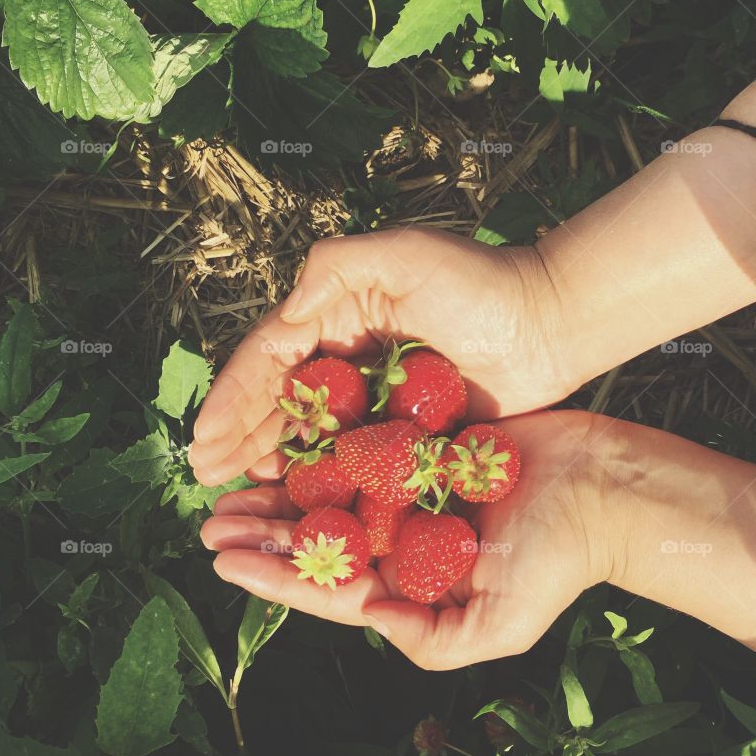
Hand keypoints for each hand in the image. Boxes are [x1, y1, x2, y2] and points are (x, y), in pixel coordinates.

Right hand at [189, 229, 569, 485]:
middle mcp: (349, 354)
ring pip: (311, 432)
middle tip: (204, 477)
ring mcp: (377, 395)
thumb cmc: (481, 283)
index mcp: (338, 310)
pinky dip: (321, 477)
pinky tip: (294, 501)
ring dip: (270, 459)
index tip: (203, 437)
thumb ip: (335, 267)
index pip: (271, 357)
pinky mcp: (409, 429)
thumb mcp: (404, 254)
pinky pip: (355, 457)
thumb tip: (283, 315)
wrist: (552, 321)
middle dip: (239, 435)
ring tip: (234, 492)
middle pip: (281, 399)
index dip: (233, 398)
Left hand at [199, 410, 618, 668]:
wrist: (602, 488)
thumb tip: (365, 618)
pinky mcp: (424, 448)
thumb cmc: (557, 561)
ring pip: (330, 493)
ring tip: (229, 488)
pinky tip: (285, 437)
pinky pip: (364, 446)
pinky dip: (324, 445)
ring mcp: (411, 493)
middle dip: (263, 535)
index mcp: (411, 586)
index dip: (273, 578)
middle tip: (208, 523)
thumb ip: (430, 639)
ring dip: (280, 493)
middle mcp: (403, 542)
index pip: (328, 587)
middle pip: (318, 540)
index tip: (222, 562)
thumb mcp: (497, 626)